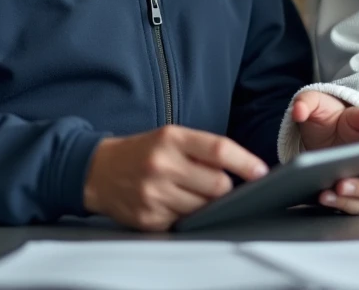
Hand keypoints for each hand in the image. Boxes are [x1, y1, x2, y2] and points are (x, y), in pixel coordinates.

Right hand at [82, 125, 267, 230]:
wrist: (97, 171)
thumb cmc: (142, 152)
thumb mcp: (170, 136)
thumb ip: (203, 149)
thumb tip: (243, 168)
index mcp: (171, 138)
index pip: (219, 150)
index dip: (245, 162)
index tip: (261, 171)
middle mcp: (162, 165)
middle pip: (218, 184)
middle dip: (225, 187)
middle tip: (217, 183)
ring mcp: (154, 194)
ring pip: (204, 207)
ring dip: (207, 203)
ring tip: (191, 192)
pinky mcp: (149, 218)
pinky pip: (185, 222)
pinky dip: (187, 215)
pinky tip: (173, 203)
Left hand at [291, 90, 358, 215]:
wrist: (324, 135)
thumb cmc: (330, 118)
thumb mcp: (319, 103)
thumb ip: (308, 102)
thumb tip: (299, 111)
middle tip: (343, 184)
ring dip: (353, 198)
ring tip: (327, 193)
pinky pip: (357, 207)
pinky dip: (342, 205)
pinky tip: (323, 198)